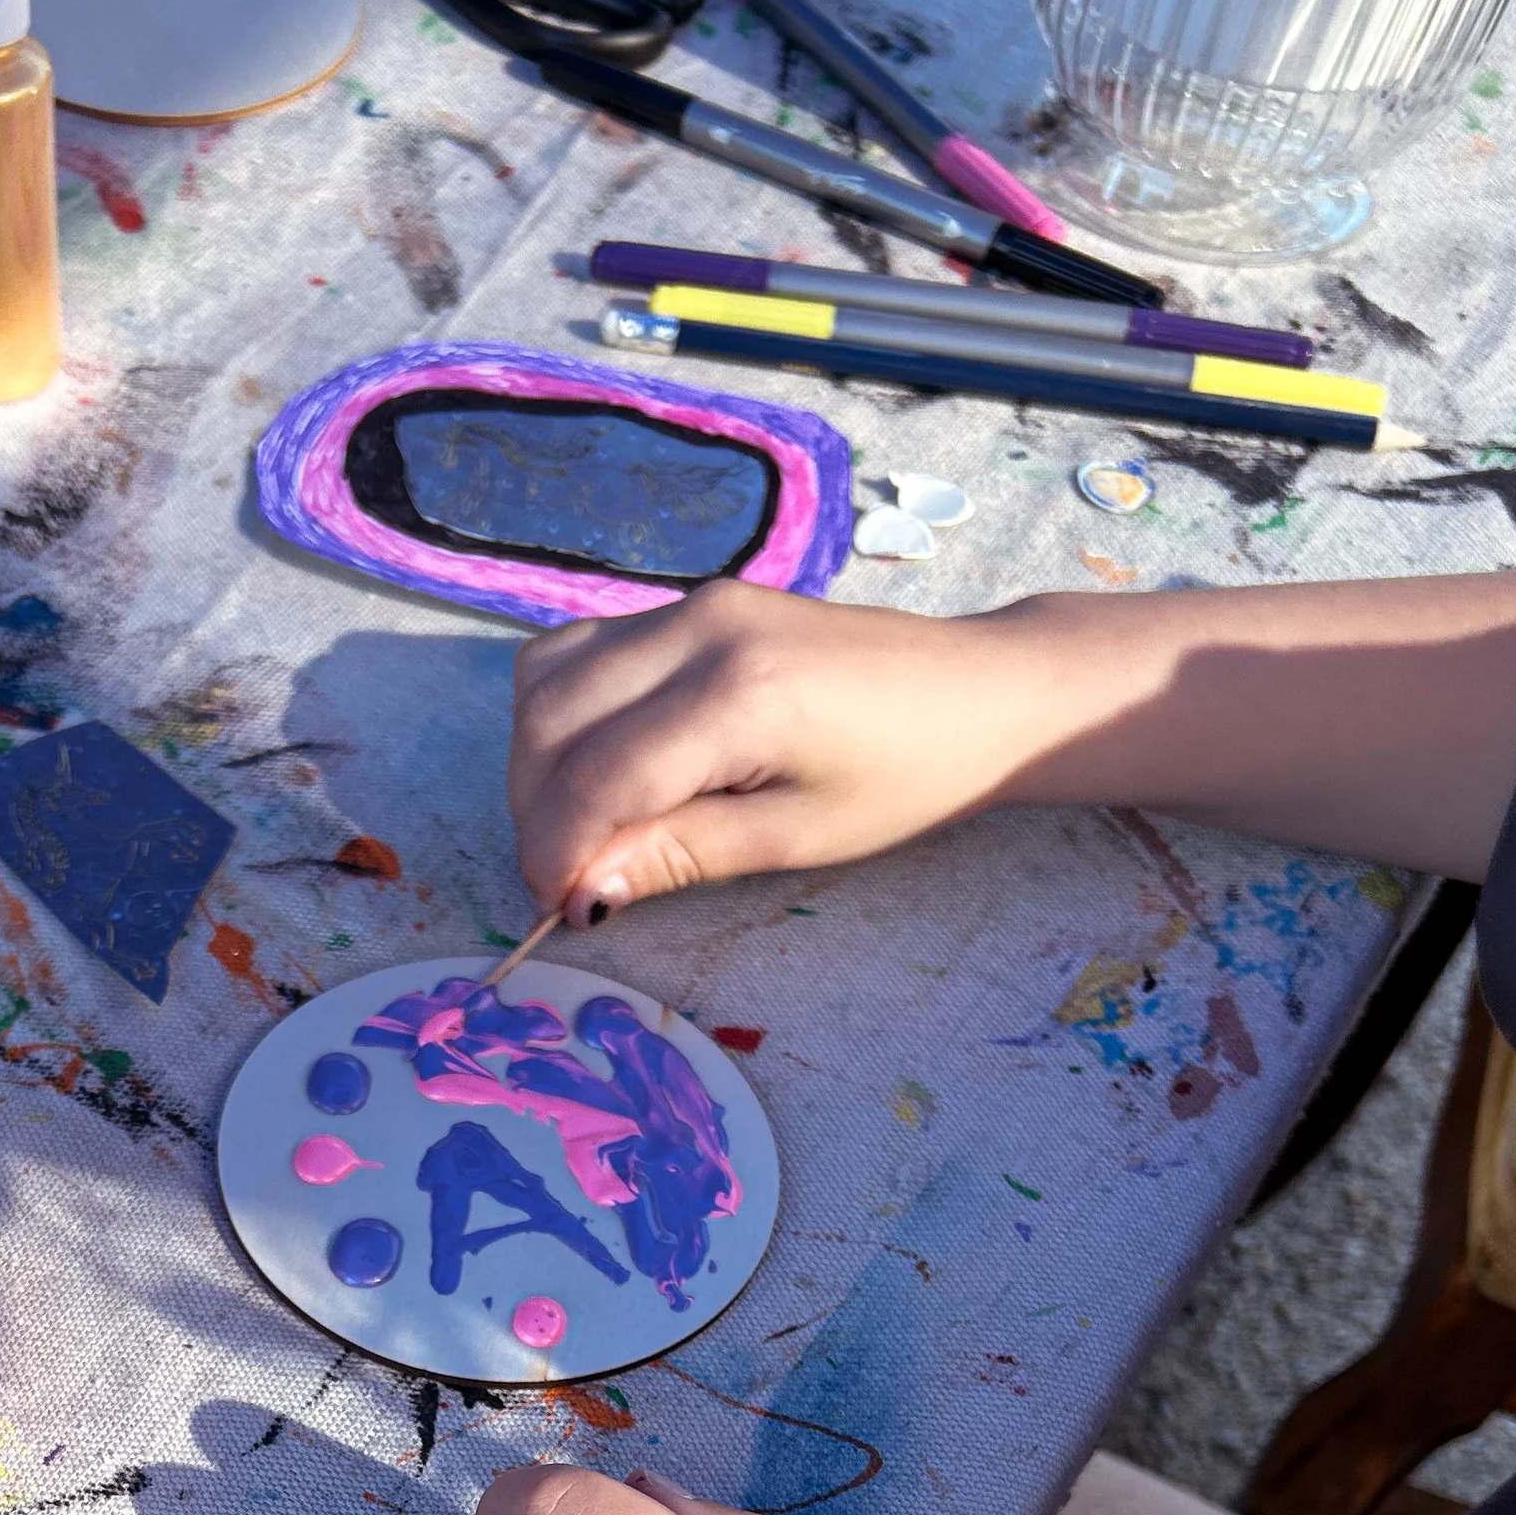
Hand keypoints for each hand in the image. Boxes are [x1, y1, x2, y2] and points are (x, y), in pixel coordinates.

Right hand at [510, 581, 1046, 928]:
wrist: (979, 691)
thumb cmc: (906, 777)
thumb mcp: (793, 837)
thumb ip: (677, 855)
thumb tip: (580, 892)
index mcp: (735, 694)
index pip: (591, 778)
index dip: (555, 855)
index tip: (560, 910)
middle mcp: (698, 629)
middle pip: (549, 720)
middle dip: (535, 813)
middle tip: (568, 881)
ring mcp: (691, 605)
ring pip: (548, 678)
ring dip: (538, 763)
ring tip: (579, 829)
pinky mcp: (693, 604)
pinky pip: (583, 653)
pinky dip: (564, 717)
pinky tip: (599, 770)